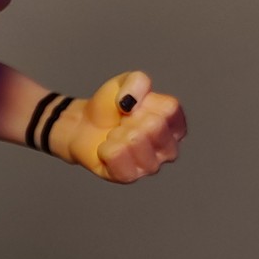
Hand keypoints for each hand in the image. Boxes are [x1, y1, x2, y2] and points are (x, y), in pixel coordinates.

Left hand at [60, 70, 186, 182]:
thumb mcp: (125, 82)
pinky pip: (117, 157)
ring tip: (114, 134)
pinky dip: (105, 148)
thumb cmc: (111, 106)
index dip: (146, 103)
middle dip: (130, 118)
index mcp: (174, 125)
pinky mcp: (128, 177)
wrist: (84, 125)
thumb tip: (130, 102)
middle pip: (154, 126)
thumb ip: (137, 81)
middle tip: (122, 122)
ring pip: (134, 142)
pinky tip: (106, 147)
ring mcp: (150, 166)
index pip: (169, 109)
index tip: (134, 106)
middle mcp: (168, 149)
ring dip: (117, 133)